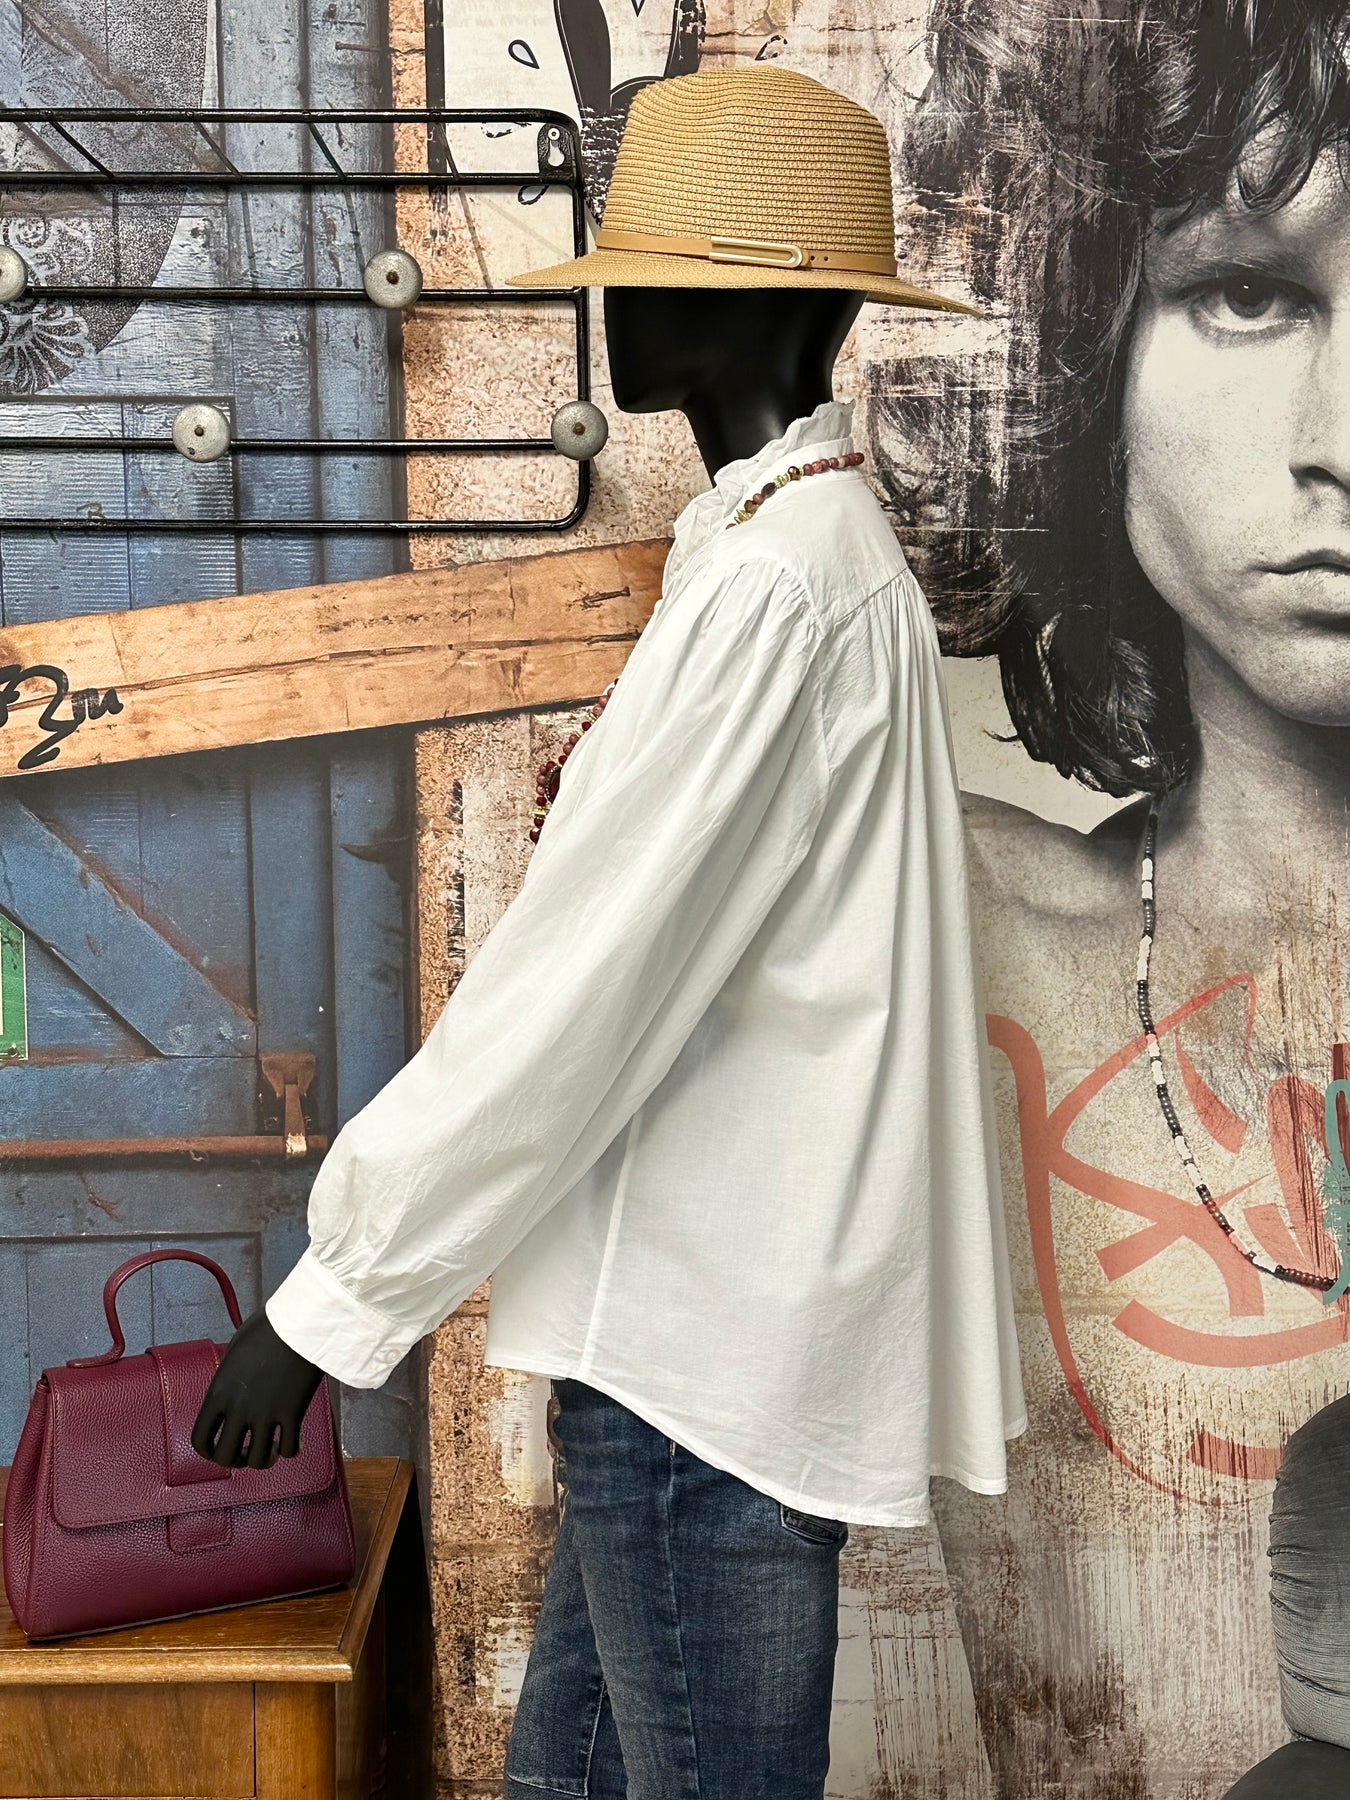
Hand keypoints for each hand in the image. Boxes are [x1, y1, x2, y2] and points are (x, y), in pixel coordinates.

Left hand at [190, 1307, 325, 1468]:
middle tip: (247, 1452)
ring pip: (259, 1460)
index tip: (220, 1449)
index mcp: (219, 1392)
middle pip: (226, 1458)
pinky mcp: (292, 1414)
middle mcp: (238, 1409)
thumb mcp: (235, 1350)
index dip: (208, 1452)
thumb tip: (234, 1389)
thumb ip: (230, 1377)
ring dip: (265, 1459)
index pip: (200, 1439)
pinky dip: (291, 1450)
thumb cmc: (268, 1328)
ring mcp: (266, 1413)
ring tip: (272, 1449)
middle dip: (236, 1460)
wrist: (300, 1323)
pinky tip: (294, 1440)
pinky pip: (290, 1449)